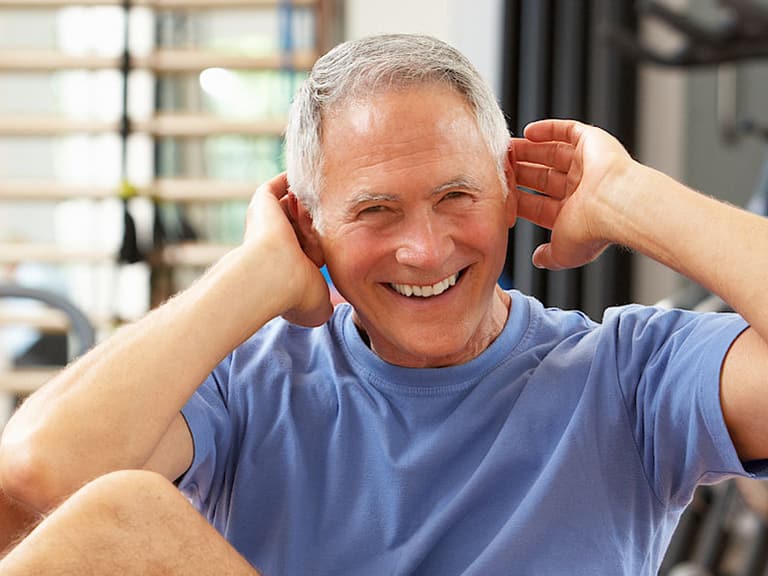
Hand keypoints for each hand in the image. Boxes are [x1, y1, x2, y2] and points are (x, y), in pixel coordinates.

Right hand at [244, 173, 332, 326]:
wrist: (270, 276)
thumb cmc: (294, 294)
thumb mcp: (318, 306)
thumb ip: (327, 304)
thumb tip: (331, 311)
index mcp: (289, 266)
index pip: (310, 248)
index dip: (326, 242)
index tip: (351, 235)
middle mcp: (277, 244)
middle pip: (302, 223)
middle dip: (319, 216)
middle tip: (344, 207)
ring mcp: (268, 224)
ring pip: (291, 205)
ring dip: (308, 197)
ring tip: (333, 186)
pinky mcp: (262, 204)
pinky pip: (278, 185)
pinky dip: (291, 179)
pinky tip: (312, 174)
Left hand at [511, 119, 633, 269]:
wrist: (615, 206)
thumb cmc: (592, 231)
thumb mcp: (563, 253)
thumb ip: (549, 256)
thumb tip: (539, 260)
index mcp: (574, 214)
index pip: (538, 205)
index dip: (517, 200)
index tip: (497, 195)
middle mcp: (581, 188)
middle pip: (541, 177)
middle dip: (518, 172)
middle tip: (496, 167)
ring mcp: (587, 164)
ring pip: (551, 153)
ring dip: (528, 150)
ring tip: (505, 148)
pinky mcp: (593, 142)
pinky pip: (568, 131)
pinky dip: (548, 129)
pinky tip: (528, 131)